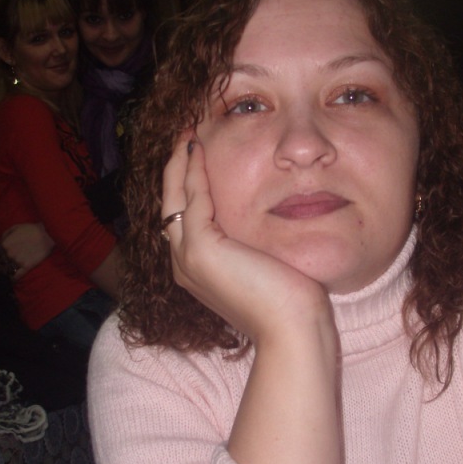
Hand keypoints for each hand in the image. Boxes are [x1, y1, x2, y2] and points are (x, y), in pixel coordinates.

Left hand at [1, 222, 54, 279]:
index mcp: (5, 244)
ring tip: (7, 272)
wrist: (47, 234)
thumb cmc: (31, 229)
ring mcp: (18, 261)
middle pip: (1, 262)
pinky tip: (12, 280)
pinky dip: (13, 279)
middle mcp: (9, 254)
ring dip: (7, 271)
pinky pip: (17, 276)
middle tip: (4, 264)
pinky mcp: (27, 267)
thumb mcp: (15, 227)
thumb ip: (5, 235)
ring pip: (8, 269)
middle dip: (1, 263)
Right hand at [162, 132, 331, 344]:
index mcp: (197, 269)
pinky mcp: (201, 251)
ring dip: (179, 163)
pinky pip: (193, 200)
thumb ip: (253, 246)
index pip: (183, 217)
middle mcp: (184, 265)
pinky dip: (194, 172)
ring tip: (187, 134)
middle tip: (184, 133)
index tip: (195, 153)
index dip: (185, 184)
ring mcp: (188, 259)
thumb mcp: (265, 266)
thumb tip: (266, 226)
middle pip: (169, 204)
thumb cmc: (290, 304)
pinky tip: (200, 149)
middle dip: (175, 167)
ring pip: (174, 198)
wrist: (293, 330)